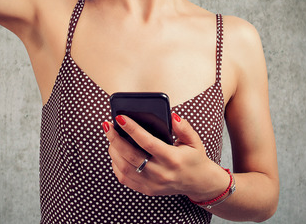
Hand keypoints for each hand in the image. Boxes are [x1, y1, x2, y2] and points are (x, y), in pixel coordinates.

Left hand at [102, 112, 228, 199]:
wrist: (198, 182)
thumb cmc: (194, 158)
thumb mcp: (194, 141)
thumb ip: (184, 127)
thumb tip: (172, 116)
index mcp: (172, 159)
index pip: (147, 142)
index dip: (132, 129)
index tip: (120, 117)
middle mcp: (161, 173)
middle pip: (131, 155)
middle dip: (115, 138)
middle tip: (107, 125)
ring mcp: (152, 184)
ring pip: (124, 167)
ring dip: (113, 150)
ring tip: (110, 136)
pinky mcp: (146, 189)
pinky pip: (124, 178)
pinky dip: (116, 164)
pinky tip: (116, 152)